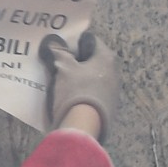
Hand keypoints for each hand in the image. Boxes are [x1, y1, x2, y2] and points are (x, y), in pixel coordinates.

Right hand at [38, 29, 118, 145]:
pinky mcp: (110, 106)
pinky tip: (73, 96)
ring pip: (95, 75)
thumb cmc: (75, 90)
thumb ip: (58, 52)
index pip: (90, 40)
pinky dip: (85, 89)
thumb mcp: (63, 68)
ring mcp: (114, 89)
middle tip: (61, 64)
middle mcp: (115, 70)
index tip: (61, 49)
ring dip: (82, 76)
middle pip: (94, 58)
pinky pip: (95, 91)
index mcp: (106, 57)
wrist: (84, 126)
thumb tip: (52, 40)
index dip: (74, 42)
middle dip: (78, 60)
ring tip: (65, 81)